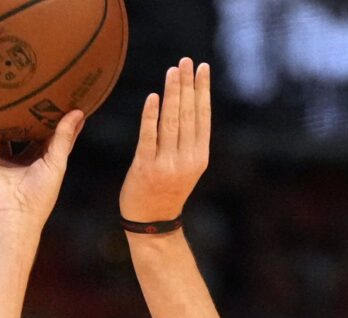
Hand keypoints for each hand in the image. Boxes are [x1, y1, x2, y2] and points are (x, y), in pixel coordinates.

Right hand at [0, 110, 85, 224]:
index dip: (54, 120)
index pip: (49, 136)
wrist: (12, 216)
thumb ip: (65, 137)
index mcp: (42, 161)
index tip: (60, 99)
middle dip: (26, 116)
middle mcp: (21, 161)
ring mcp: (1, 163)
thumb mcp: (56, 162)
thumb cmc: (39, 194)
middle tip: (29, 90)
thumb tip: (78, 112)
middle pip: (24, 134)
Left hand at [121, 59, 212, 224]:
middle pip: (188, 114)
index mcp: (199, 157)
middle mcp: (186, 159)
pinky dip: (151, 115)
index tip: (202, 67)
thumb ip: (189, 142)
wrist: (152, 225)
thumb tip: (189, 106)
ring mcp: (166, 164)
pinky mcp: (145, 167)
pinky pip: (149, 136)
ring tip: (173, 71)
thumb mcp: (186, 168)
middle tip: (186, 60)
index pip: (202, 116)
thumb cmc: (166, 191)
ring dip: (172, 93)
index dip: (202, 90)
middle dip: (187, 84)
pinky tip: (154, 96)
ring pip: (171, 121)